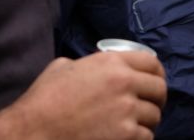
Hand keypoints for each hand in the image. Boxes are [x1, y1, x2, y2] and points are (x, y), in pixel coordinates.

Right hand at [0, 51, 166, 139]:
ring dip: (146, 123)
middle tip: (149, 108)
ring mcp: (126, 110)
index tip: (154, 83)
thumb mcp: (63, 67)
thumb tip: (90, 68)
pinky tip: (127, 139)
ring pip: (154, 116)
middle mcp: (124, 82)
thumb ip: (86, 64)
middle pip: (160, 89)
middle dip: (156, 100)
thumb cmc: (44, 100)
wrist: (33, 130)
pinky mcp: (125, 135)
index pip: (152, 63)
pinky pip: (146, 137)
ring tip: (133, 127)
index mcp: (111, 62)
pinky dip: (139, 139)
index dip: (157, 74)